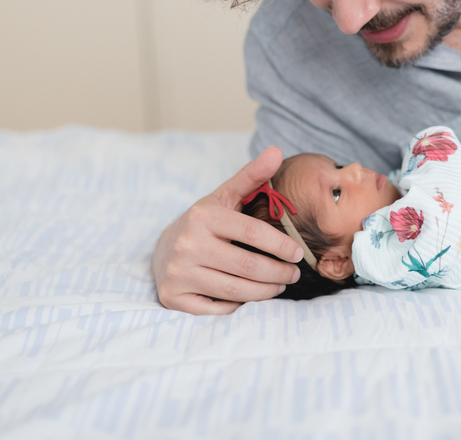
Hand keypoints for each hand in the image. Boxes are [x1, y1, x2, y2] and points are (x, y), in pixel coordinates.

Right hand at [152, 146, 304, 314]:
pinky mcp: (173, 297)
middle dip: (278, 273)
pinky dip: (238, 306)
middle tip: (293, 274)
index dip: (280, 245)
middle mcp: (187, 244)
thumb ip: (252, 175)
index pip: (252, 233)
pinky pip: (217, 309)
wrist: (163, 250)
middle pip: (247, 266)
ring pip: (235, 290)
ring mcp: (178, 272)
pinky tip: (250, 296)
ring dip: (265, 291)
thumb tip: (277, 151)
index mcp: (203, 216)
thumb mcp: (225, 196)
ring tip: (279, 285)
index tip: (297, 253)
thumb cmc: (204, 223)